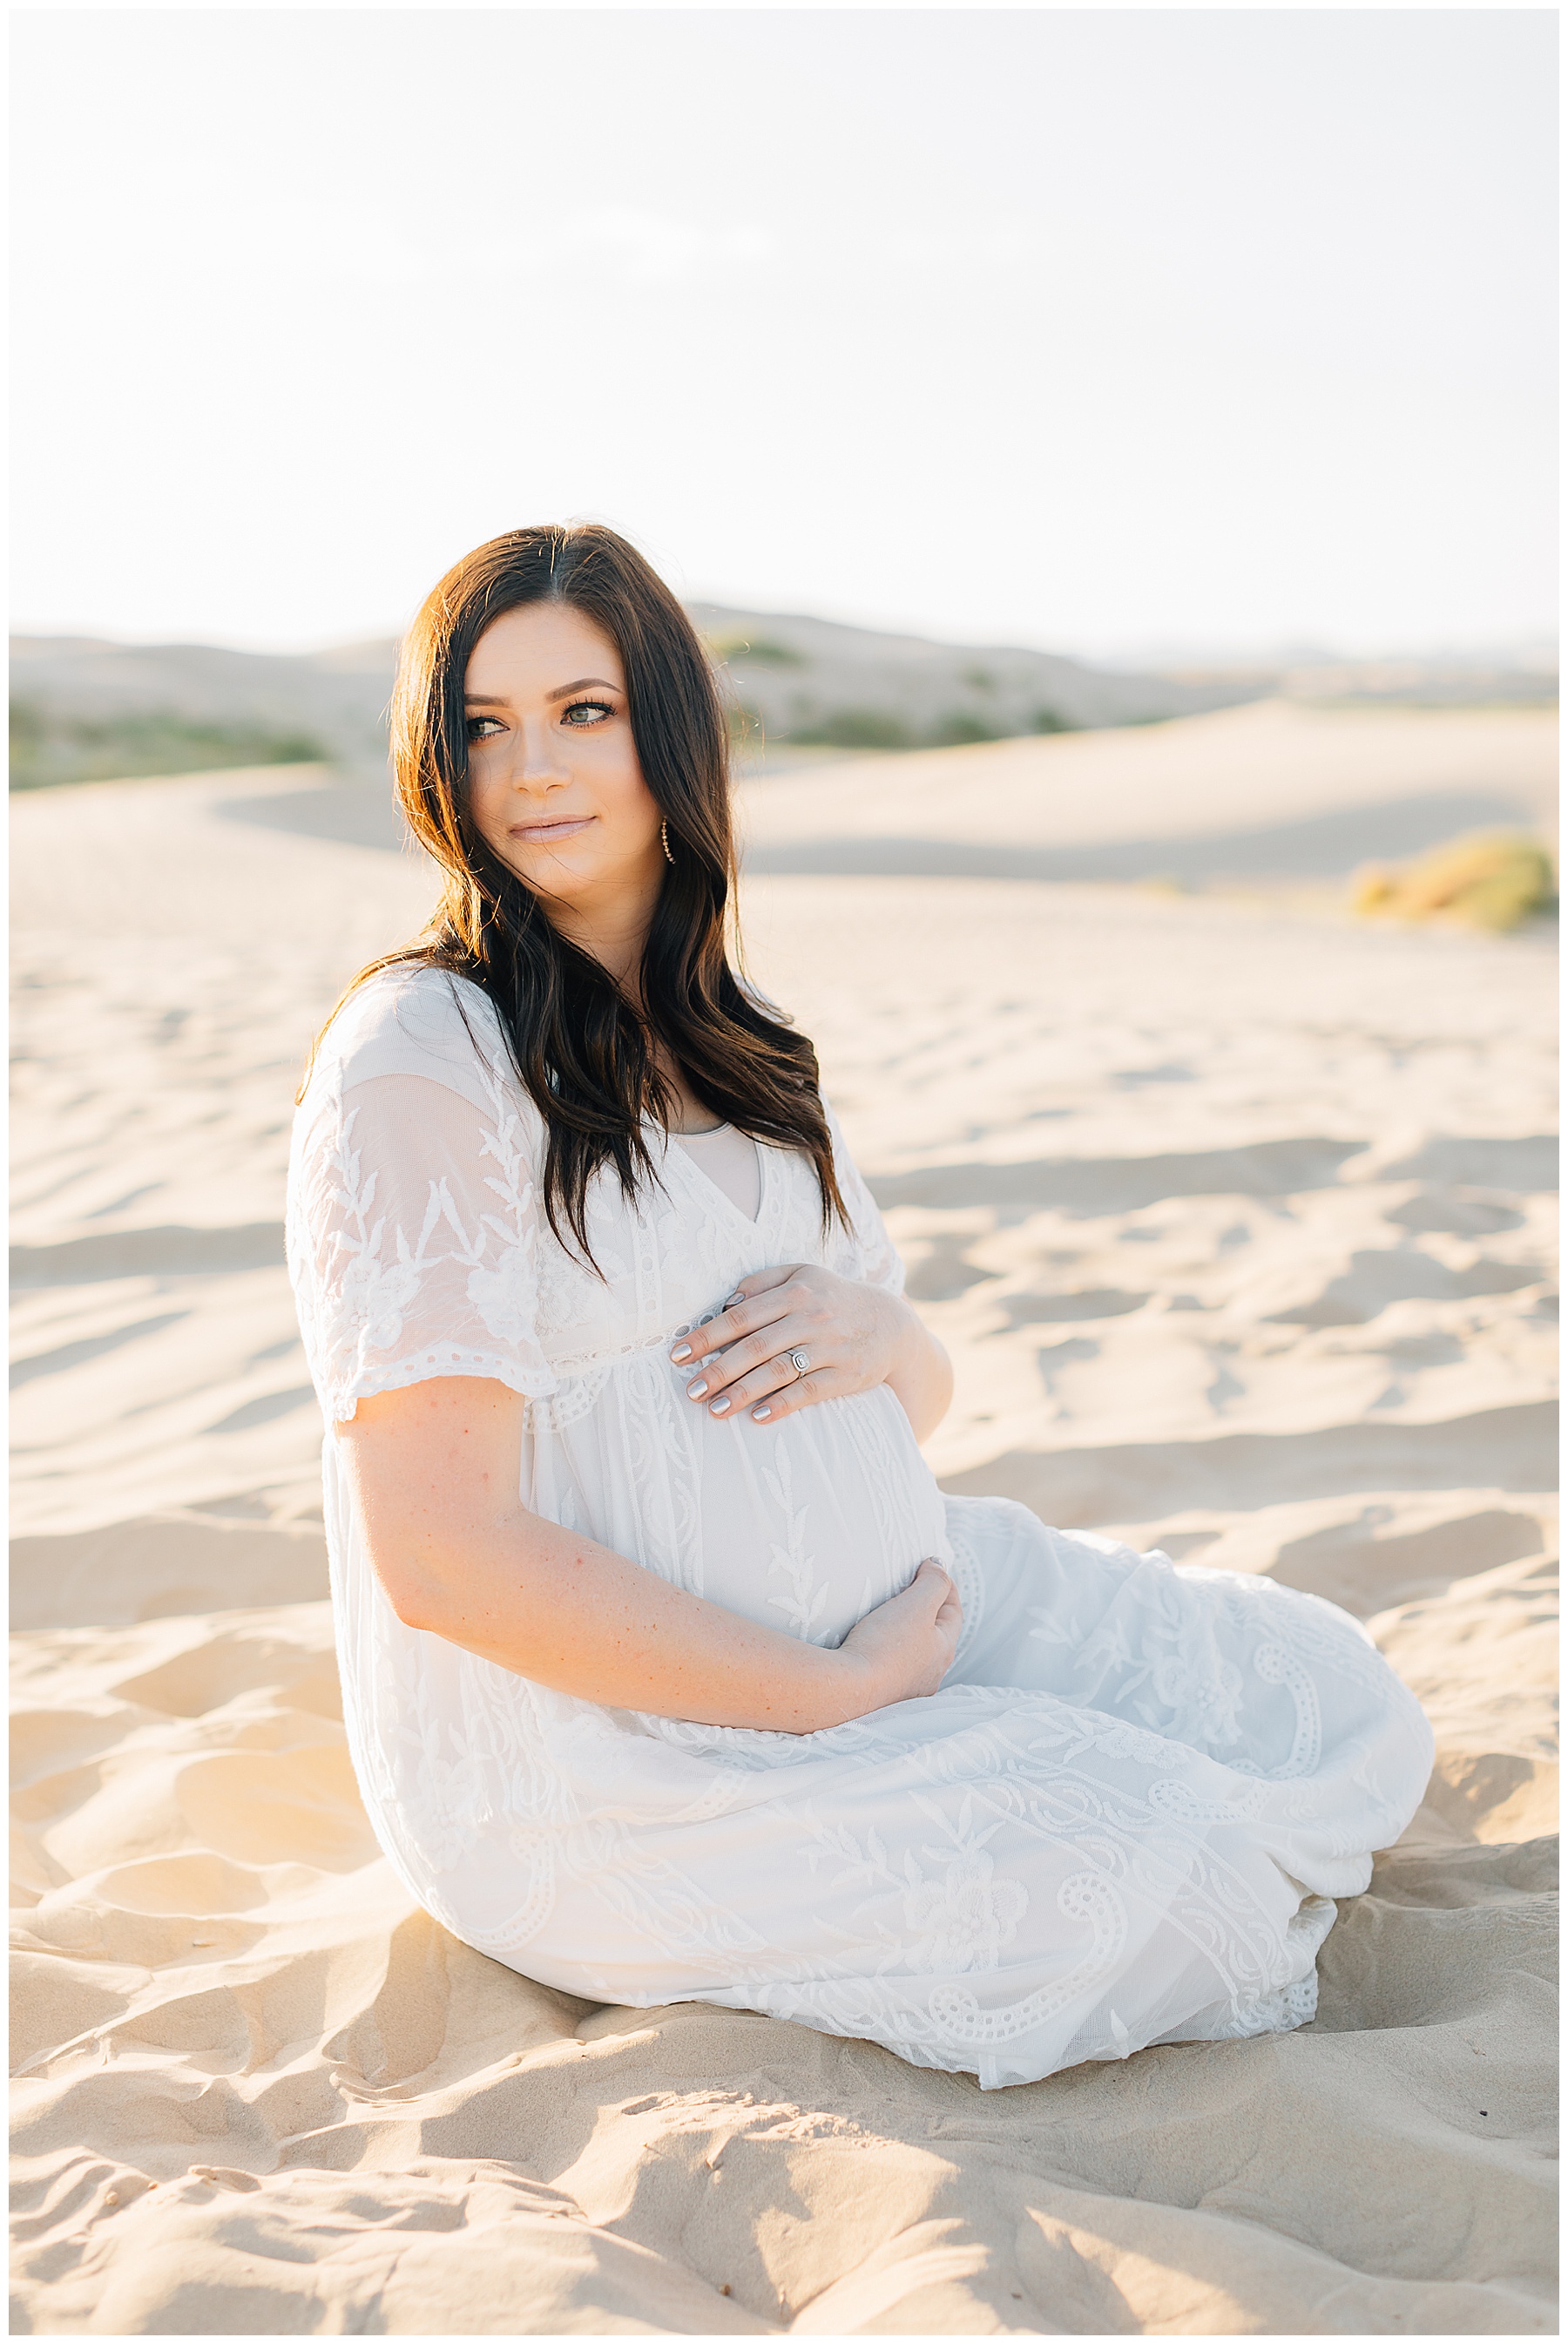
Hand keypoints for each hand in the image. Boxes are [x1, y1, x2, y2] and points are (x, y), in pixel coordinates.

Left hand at [669, 1262, 907, 1424]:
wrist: (892, 1324)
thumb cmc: (834, 1298)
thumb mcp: (802, 1275)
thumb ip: (761, 1283)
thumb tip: (725, 1303)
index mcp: (796, 1292)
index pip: (741, 1316)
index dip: (707, 1336)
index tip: (678, 1355)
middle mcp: (812, 1318)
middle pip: (756, 1347)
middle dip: (718, 1370)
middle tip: (690, 1390)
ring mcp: (830, 1348)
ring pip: (779, 1371)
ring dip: (744, 1392)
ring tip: (715, 1409)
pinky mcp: (846, 1376)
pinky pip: (809, 1392)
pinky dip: (783, 1405)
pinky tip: (758, 1416)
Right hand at [832, 1560, 961, 1714]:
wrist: (849, 1690)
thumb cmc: (885, 1646)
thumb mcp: (917, 1605)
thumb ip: (933, 1582)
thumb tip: (939, 1566)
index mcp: (944, 1650)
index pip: (953, 1610)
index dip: (944, 1584)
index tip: (928, 1566)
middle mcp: (931, 1673)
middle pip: (935, 1632)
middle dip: (927, 1608)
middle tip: (909, 1588)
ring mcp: (908, 1688)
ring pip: (915, 1652)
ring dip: (907, 1632)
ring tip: (889, 1616)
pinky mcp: (883, 1694)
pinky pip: (893, 1666)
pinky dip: (889, 1651)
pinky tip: (873, 1646)